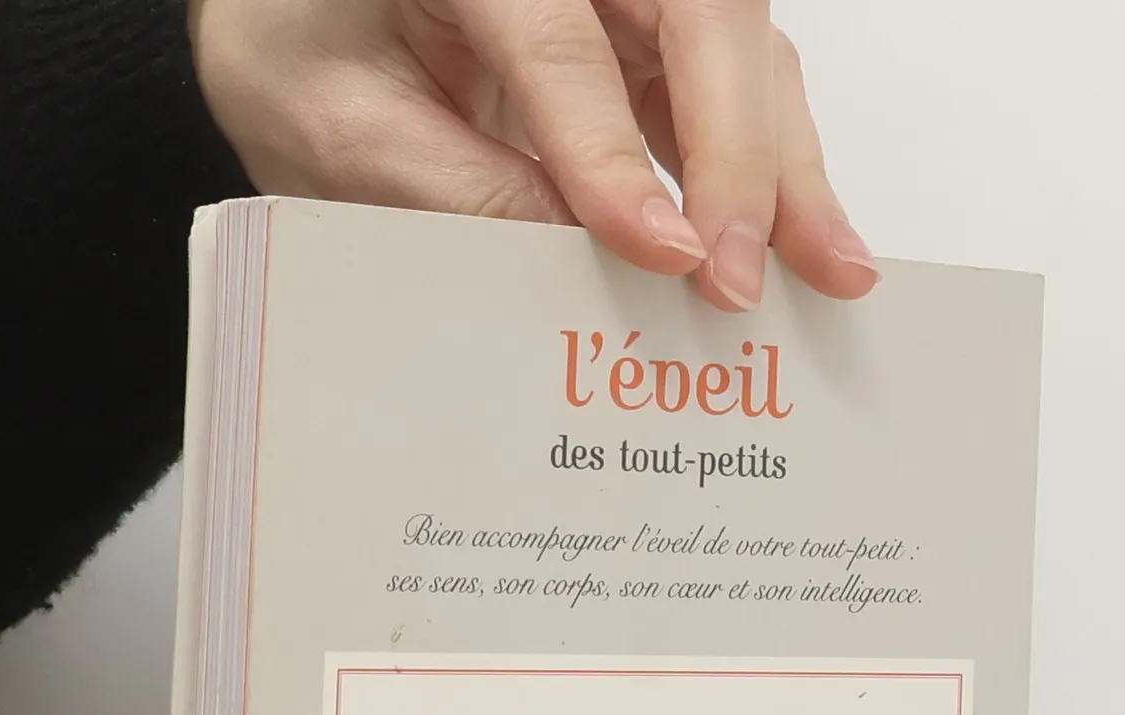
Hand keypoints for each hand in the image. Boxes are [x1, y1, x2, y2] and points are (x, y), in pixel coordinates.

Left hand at [187, 0, 877, 311]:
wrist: (297, 5)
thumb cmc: (301, 42)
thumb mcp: (336, 126)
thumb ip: (456, 190)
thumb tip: (584, 264)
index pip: (562, 39)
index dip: (615, 152)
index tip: (662, 255)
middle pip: (698, 14)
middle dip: (740, 153)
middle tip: (744, 278)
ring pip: (740, 44)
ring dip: (782, 163)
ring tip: (827, 271)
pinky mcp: (652, 12)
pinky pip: (732, 76)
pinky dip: (767, 161)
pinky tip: (798, 238)